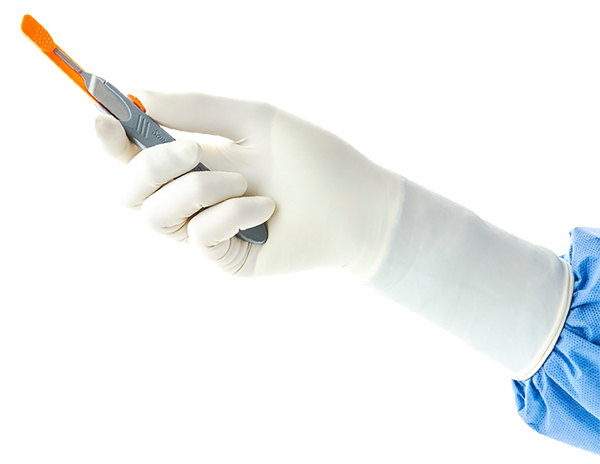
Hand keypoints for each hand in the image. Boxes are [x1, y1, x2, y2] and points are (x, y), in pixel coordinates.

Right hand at [95, 91, 402, 277]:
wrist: (356, 205)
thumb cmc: (311, 157)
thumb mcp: (254, 120)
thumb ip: (197, 108)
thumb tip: (140, 94)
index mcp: (194, 160)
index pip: (134, 153)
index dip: (111, 138)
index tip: (101, 118)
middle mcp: (192, 196)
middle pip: (130, 190)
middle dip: (150, 166)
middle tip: (191, 150)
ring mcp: (207, 229)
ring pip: (157, 215)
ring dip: (198, 190)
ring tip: (247, 183)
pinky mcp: (225, 257)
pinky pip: (199, 236)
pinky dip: (230, 215)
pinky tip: (265, 210)